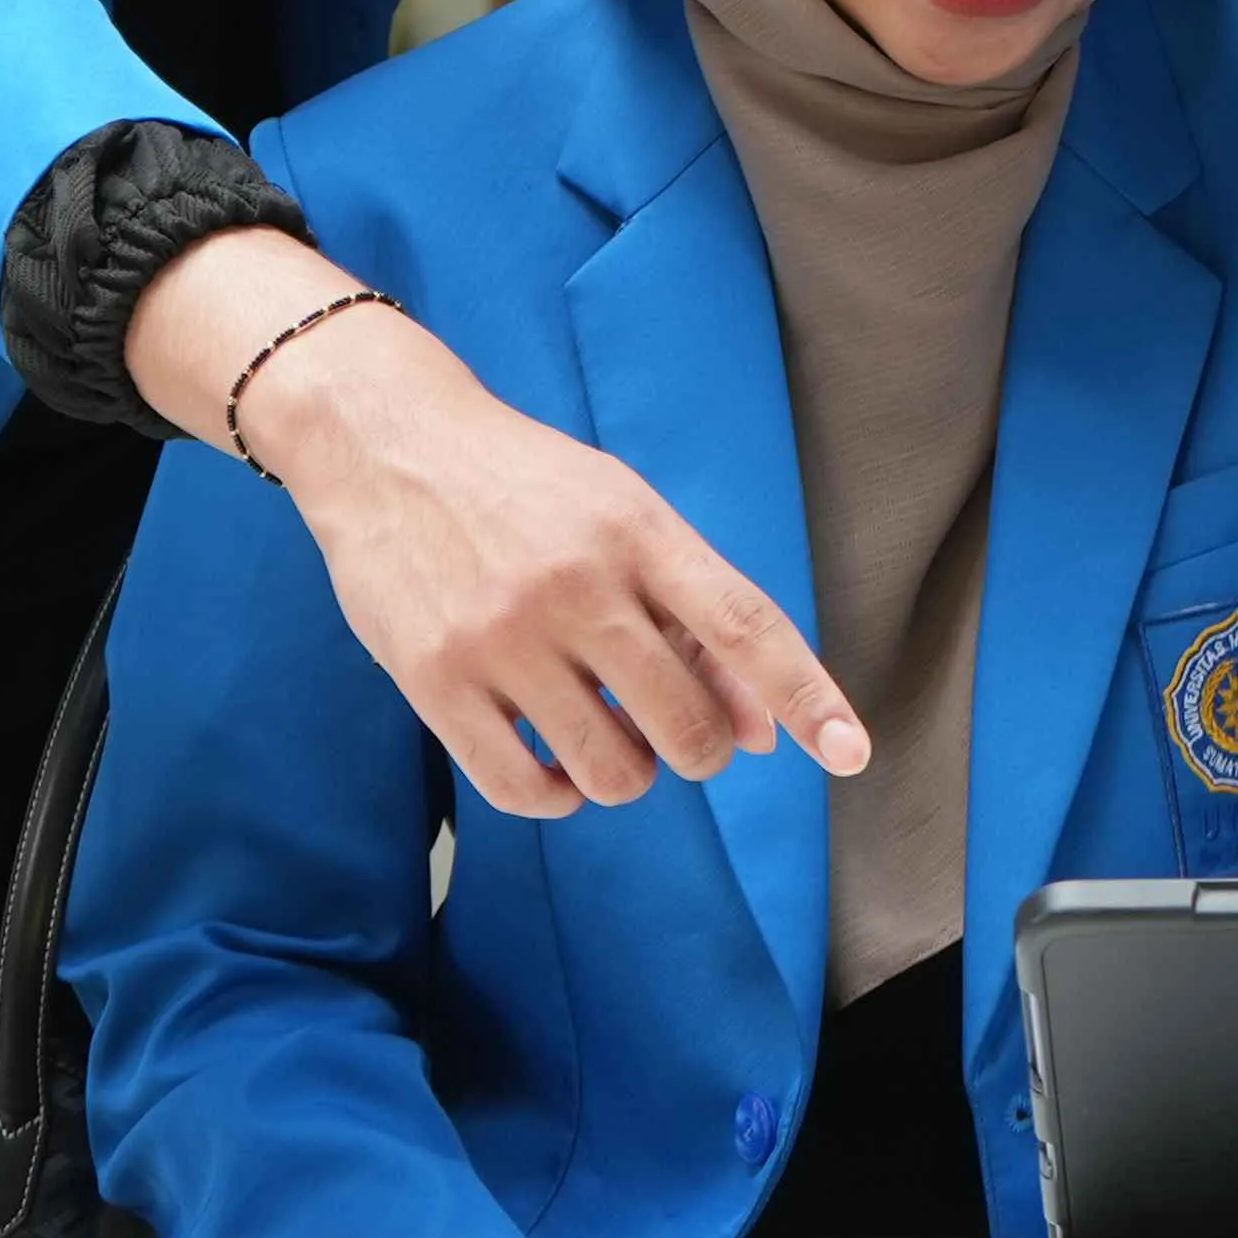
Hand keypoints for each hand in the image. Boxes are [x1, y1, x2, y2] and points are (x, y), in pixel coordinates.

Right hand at [127, 242, 867, 819]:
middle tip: (675, 734)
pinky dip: (556, 796)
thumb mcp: (620, 515)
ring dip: (626, 776)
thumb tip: (761, 727)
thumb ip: (691, 612)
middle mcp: (576, 584)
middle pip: (683, 721)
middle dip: (698, 749)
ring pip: (610, 771)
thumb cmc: (523, 484)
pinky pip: (524, 789)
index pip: (744, 625)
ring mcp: (502, 636)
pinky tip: (552, 765)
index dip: (807, 695)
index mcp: (638, 531)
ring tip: (605, 740)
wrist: (386, 441)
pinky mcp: (435, 680)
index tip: (852, 752)